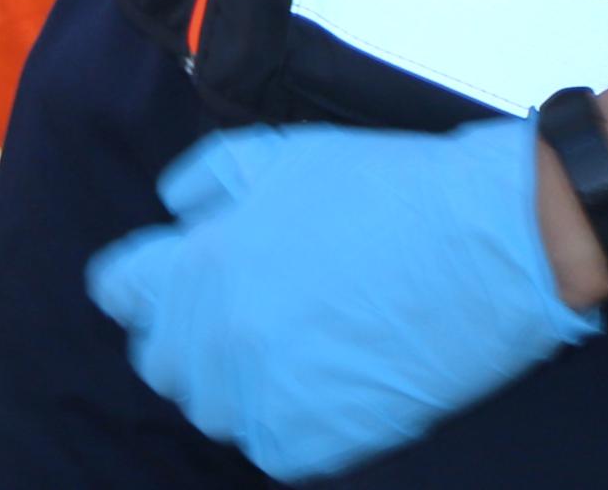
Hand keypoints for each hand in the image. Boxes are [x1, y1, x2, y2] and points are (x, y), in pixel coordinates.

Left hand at [84, 120, 597, 480]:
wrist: (488, 243)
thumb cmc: (389, 191)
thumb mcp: (278, 157)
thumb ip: (204, 185)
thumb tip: (173, 214)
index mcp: (204, 260)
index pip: (118, 292)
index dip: (143, 286)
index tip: (167, 289)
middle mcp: (221, 332)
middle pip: (160, 363)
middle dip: (186, 340)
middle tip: (243, 322)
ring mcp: (268, 392)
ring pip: (215, 412)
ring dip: (238, 388)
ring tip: (291, 355)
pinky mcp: (319, 438)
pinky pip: (272, 450)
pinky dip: (291, 428)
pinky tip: (325, 390)